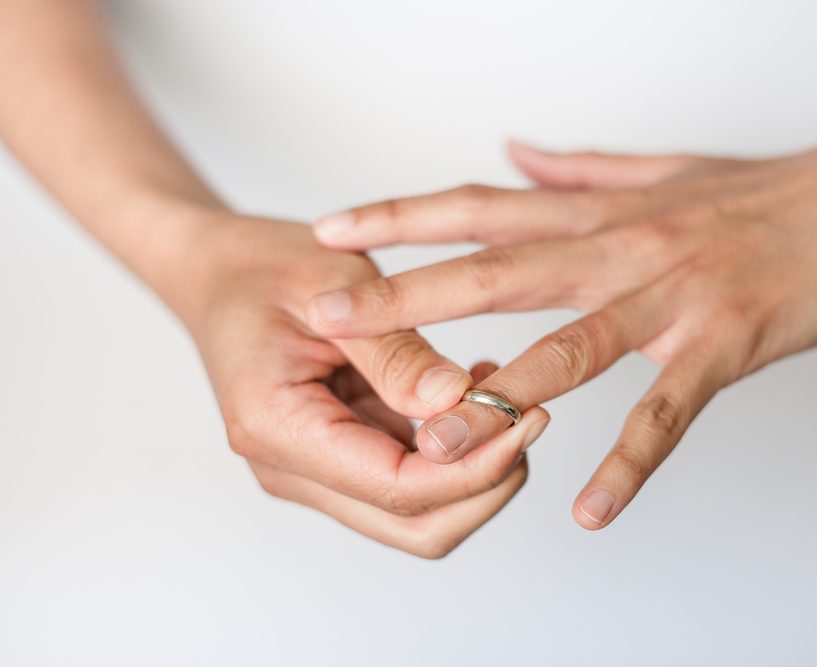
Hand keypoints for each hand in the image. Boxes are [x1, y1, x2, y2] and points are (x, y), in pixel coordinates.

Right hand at [183, 214, 548, 556]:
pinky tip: (472, 390)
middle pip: (417, 526)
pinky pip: (410, 476)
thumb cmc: (264, 269)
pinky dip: (453, 446)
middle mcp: (292, 469)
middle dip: (487, 484)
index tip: (528, 416)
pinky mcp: (338, 456)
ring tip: (503, 394)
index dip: (476, 464)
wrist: (217, 272)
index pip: (399, 487)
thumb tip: (459, 400)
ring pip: (420, 512)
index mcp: (277, 429)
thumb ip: (396, 353)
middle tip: (531, 416)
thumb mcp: (335, 287)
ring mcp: (315, 470)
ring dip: (475, 467)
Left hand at [306, 132, 816, 529]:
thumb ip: (578, 166)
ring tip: (432, 437)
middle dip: (406, 295)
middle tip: (329, 315)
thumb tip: (513, 149)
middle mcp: (620, 249)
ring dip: (499, 392)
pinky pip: (667, 410)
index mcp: (600, 214)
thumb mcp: (660, 171)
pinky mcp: (725, 340)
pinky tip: (591, 507)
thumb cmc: (766, 193)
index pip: (480, 208)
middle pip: (496, 270)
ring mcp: (670, 295)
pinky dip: (629, 460)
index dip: (401, 217)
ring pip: (569, 345)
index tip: (332, 228)